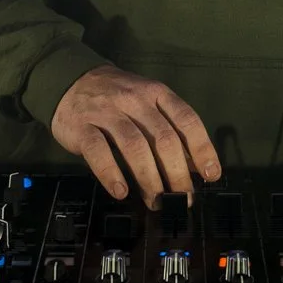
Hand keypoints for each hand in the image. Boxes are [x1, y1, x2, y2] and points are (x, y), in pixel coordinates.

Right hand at [50, 64, 221, 207]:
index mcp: (156, 93)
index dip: (202, 148)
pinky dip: (111, 173)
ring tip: (156, 201)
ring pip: (134, 146)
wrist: (70, 81)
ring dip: (149, 178)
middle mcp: (134, 100)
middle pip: (163, 138)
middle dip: (177, 173)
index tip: (212, 175)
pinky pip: (97, 151)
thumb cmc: (116, 98)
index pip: (186, 119)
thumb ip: (171, 130)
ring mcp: (106, 112)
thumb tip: (198, 165)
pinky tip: (121, 191)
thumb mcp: (148, 103)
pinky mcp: (81, 126)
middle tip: (183, 199)